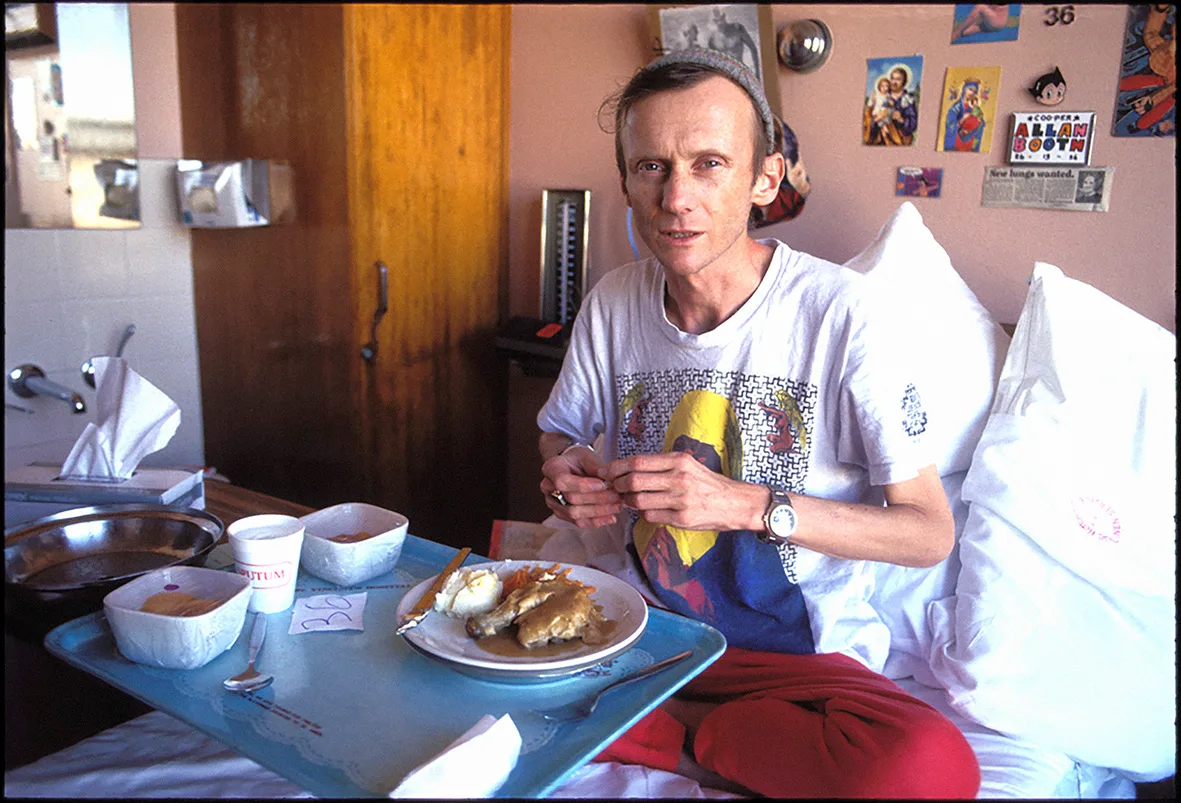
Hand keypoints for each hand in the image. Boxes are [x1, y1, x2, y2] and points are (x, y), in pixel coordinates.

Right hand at [541, 446, 622, 527]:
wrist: (572, 467)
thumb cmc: (579, 460)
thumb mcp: (587, 456)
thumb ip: (596, 467)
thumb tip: (609, 479)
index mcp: (552, 469)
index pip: (563, 481)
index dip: (584, 485)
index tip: (604, 484)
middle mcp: (548, 487)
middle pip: (571, 499)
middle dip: (597, 499)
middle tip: (616, 496)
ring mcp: (553, 503)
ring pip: (574, 514)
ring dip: (598, 512)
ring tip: (616, 506)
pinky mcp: (562, 515)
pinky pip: (578, 522)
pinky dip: (596, 521)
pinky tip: (611, 517)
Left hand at [600, 452, 764, 532]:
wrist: (735, 503)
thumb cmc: (708, 483)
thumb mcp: (688, 465)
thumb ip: (662, 465)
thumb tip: (630, 469)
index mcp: (679, 461)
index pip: (638, 462)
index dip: (617, 467)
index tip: (606, 471)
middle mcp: (679, 478)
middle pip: (634, 480)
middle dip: (617, 485)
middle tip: (613, 487)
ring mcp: (680, 500)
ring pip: (639, 501)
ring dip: (628, 501)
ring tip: (628, 499)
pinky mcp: (682, 519)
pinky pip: (651, 516)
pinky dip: (642, 513)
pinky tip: (646, 510)